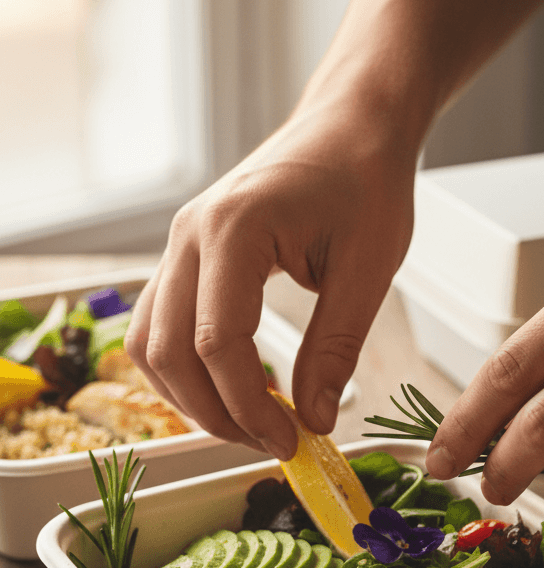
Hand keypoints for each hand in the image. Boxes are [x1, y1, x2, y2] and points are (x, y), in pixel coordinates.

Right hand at [126, 103, 415, 457]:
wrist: (351, 124)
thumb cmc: (366, 178)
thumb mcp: (369, 269)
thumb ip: (335, 348)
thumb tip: (312, 419)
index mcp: (234, 229)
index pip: (218, 343)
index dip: (249, 405)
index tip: (290, 440)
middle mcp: (190, 234)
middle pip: (169, 351)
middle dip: (215, 412)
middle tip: (271, 442)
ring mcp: (180, 243)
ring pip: (150, 342)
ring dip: (192, 395)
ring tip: (252, 422)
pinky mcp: (186, 253)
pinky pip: (161, 323)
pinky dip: (186, 367)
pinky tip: (234, 387)